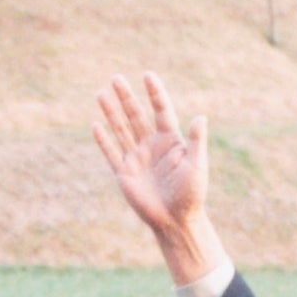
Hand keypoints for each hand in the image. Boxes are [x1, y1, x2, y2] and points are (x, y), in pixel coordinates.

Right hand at [93, 72, 228, 286]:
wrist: (176, 221)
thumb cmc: (192, 194)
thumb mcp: (197, 166)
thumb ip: (197, 141)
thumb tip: (200, 117)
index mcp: (171, 141)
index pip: (161, 111)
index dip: (154, 94)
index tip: (147, 75)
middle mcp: (152, 146)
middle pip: (137, 116)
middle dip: (126, 98)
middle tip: (116, 78)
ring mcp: (137, 158)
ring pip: (121, 130)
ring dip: (112, 112)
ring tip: (101, 93)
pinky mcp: (125, 173)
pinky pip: (111, 153)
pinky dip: (104, 140)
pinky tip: (96, 125)